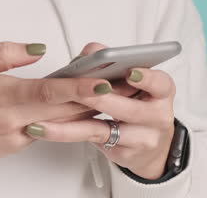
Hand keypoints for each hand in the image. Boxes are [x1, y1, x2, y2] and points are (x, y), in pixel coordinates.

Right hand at [0, 41, 123, 184]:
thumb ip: (2, 55)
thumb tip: (35, 48)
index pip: (48, 91)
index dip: (79, 86)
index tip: (103, 78)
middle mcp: (13, 123)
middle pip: (64, 108)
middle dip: (96, 94)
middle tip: (123, 77)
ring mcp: (17, 138)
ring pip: (59, 120)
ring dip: (86, 105)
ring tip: (112, 86)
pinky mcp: (16, 145)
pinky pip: (48, 127)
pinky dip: (66, 115)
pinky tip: (81, 102)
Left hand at [21, 42, 177, 179]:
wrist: (149, 142)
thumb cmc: (136, 101)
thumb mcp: (131, 80)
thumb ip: (111, 62)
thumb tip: (90, 53)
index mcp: (162, 92)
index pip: (160, 83)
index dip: (146, 78)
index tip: (130, 72)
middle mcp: (157, 117)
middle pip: (129, 108)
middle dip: (100, 98)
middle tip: (76, 89)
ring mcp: (142, 139)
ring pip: (105, 129)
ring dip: (72, 124)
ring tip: (44, 120)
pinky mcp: (123, 154)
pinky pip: (92, 141)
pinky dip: (66, 133)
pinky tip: (44, 129)